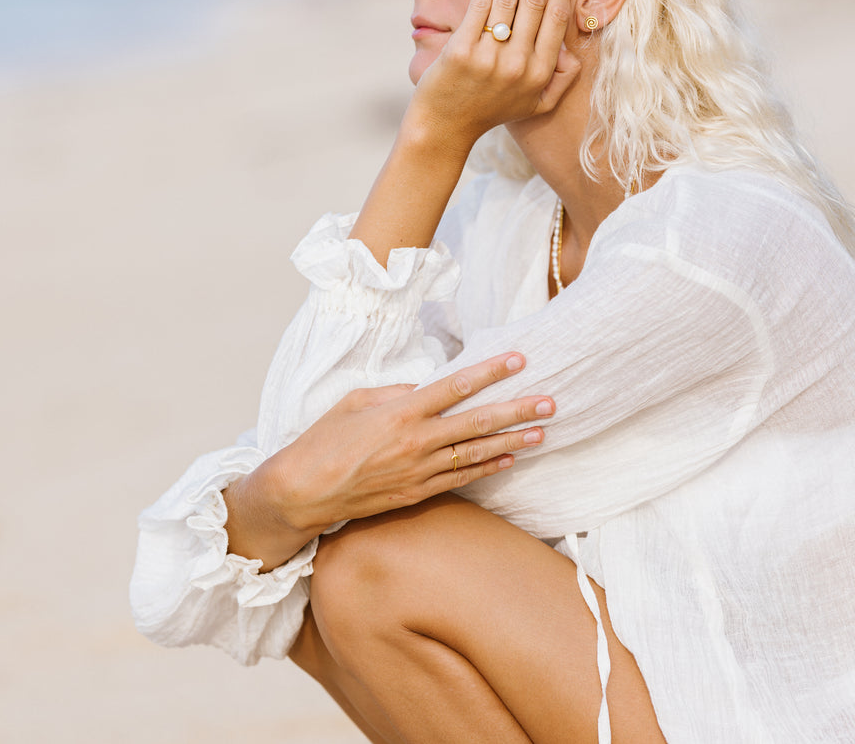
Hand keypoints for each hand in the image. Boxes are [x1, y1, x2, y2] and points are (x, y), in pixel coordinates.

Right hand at [226, 353, 553, 569]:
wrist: (304, 491)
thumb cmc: (325, 439)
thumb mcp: (356, 400)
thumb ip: (396, 393)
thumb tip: (425, 389)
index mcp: (400, 412)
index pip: (455, 386)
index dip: (490, 372)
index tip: (518, 360)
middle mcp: (416, 442)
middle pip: (477, 423)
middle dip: (517, 411)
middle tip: (550, 401)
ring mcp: (419, 471)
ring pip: (476, 453)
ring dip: (512, 441)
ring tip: (543, 431)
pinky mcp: (417, 494)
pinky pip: (461, 479)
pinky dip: (488, 467)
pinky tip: (511, 458)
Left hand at [412, 0, 580, 149]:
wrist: (445, 127)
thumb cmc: (491, 112)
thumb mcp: (535, 106)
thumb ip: (561, 81)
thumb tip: (574, 52)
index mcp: (540, 74)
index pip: (557, 19)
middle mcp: (519, 65)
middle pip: (536, 3)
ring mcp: (490, 58)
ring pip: (508, 1)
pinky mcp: (462, 52)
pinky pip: (479, 9)